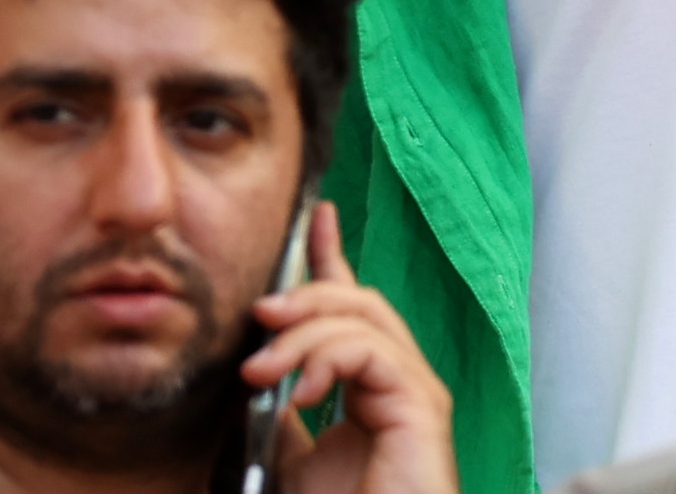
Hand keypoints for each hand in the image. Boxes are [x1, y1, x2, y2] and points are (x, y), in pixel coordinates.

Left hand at [257, 202, 452, 493]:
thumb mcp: (290, 458)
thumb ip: (282, 411)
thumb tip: (253, 374)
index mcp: (374, 386)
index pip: (355, 306)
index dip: (332, 259)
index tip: (316, 217)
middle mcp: (403, 379)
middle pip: (359, 301)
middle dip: (307, 294)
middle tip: (260, 312)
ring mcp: (417, 389)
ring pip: (363, 319)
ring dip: (302, 336)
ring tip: (261, 371)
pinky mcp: (422, 405)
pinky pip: (373, 352)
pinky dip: (327, 361)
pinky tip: (299, 393)